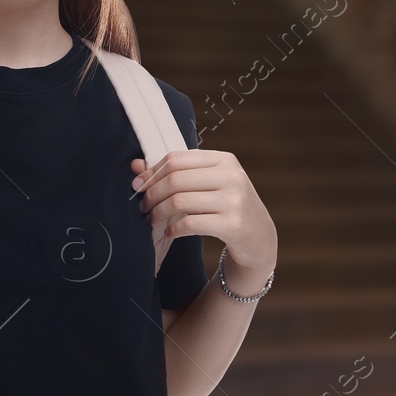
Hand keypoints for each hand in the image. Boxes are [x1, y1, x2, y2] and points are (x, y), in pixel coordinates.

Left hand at [131, 149, 276, 279]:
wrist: (259, 237)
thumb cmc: (228, 206)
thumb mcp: (210, 183)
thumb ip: (177, 173)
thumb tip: (136, 166)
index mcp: (225, 160)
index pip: (178, 159)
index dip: (152, 172)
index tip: (138, 185)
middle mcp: (231, 176)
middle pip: (175, 180)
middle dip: (152, 194)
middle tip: (142, 206)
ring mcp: (234, 201)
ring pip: (179, 201)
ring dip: (158, 212)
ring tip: (151, 219)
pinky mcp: (232, 225)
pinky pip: (190, 224)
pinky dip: (173, 229)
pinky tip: (168, 232)